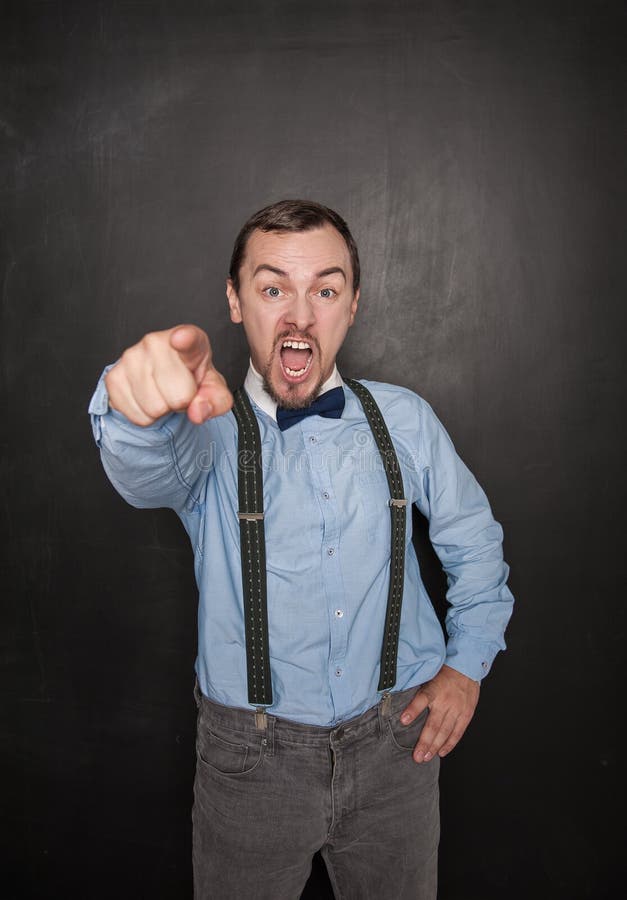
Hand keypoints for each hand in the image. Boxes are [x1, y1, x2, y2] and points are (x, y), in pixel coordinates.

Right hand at [105, 324, 232, 425]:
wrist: (164, 382)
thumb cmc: (192, 380)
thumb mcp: (214, 391)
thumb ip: (216, 401)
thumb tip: (197, 412)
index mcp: (189, 339)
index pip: (187, 339)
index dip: (184, 340)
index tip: (181, 339)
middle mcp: (156, 341)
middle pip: (177, 396)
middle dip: (181, 403)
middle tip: (179, 391)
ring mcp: (131, 356)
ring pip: (154, 409)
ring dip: (163, 410)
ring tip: (164, 394)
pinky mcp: (113, 376)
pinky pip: (137, 415)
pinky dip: (145, 416)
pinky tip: (148, 399)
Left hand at [399, 665, 479, 763]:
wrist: (466, 667)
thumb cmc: (444, 672)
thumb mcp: (429, 675)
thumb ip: (418, 689)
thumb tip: (398, 700)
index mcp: (434, 689)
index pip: (422, 699)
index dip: (413, 710)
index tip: (403, 721)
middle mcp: (446, 700)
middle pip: (433, 724)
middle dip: (424, 742)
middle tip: (416, 756)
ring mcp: (457, 709)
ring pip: (445, 731)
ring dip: (435, 746)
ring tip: (426, 757)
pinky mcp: (466, 714)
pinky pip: (457, 732)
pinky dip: (449, 743)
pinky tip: (441, 752)